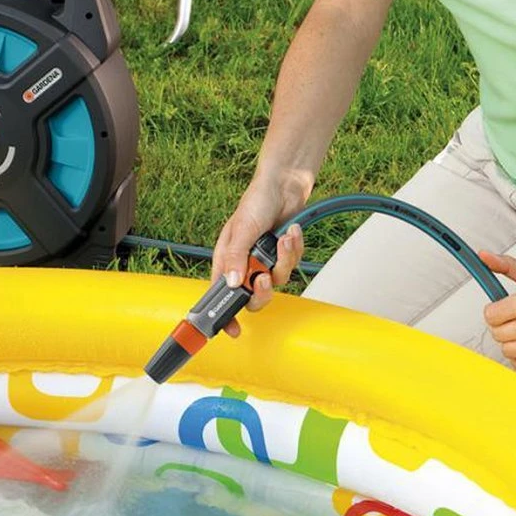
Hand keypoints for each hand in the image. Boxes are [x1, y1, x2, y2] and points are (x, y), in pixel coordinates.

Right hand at [211, 181, 306, 335]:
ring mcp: (266, 261)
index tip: (232, 330)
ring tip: (283, 240)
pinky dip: (293, 249)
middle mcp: (246, 264)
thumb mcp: (242, 229)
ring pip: (277, 281)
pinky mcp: (283, 256)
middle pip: (254, 297)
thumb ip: (237, 257)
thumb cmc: (256, 202)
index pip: (222, 295)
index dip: (225, 315)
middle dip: (263, 290)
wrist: (284, 185)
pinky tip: (290, 232)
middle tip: (266, 276)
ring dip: (283, 260)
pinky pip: (292, 265)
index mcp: (228, 260)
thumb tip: (234, 284)